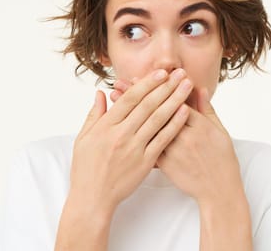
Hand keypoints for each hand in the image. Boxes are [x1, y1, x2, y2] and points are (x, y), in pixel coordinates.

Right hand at [68, 69, 193, 215]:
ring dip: (174, 100)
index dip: (146, 84)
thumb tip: (100, 93)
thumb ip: (94, 114)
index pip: (130, 99)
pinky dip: (174, 125)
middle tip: (180, 72)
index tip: (160, 72)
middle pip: (147, 105)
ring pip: (158, 119)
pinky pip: (163, 140)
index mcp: (106, 126)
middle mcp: (121, 135)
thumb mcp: (83, 138)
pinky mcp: (145, 162)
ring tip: (187, 87)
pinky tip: (185, 112)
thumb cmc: (86, 168)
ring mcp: (134, 148)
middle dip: (165, 86)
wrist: (92, 198)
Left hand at [111, 78, 244, 204]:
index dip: (158, 87)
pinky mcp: (166, 164)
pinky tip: (119, 125)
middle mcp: (184, 136)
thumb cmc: (222, 158)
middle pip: (156, 111)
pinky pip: (147, 148)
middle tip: (120, 83)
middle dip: (136, 95)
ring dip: (129, 111)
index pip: (175, 100)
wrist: (219, 189)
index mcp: (199, 125)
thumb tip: (199, 88)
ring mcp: (174, 151)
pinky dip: (132, 135)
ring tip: (114, 99)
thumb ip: (206, 108)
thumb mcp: (219, 130)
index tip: (145, 75)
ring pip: (147, 127)